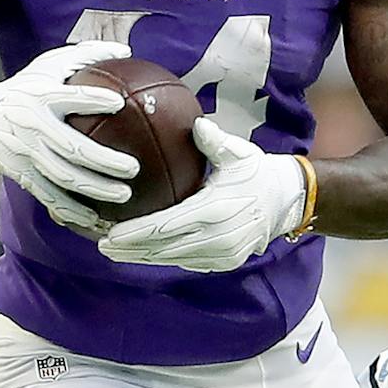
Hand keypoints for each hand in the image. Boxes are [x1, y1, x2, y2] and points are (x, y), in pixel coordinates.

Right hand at [0, 40, 138, 231]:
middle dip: (104, 161)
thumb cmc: (24, 87)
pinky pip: (50, 197)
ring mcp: (27, 154)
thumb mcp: (48, 64)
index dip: (92, 100)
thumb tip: (126, 48)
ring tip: (124, 195)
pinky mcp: (22, 175)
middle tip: (134, 169)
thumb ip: (85, 54)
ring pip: (64, 177)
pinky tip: (96, 220)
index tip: (119, 103)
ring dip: (95, 189)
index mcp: (42, 96)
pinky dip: (72, 210)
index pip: (69, 97)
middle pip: (72, 148)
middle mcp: (34, 126)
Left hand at [98, 119, 308, 271]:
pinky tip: (143, 253)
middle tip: (102, 246)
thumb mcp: (238, 152)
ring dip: (143, 257)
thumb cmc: (255, 171)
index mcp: (215, 210)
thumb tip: (197, 124)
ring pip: (173, 259)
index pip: (165, 226)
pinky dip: (164, 259)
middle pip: (163, 249)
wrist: (285, 201)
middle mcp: (218, 237)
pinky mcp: (225, 263)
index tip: (110, 234)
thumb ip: (214, 141)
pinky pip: (187, 263)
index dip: (135, 233)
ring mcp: (222, 254)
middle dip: (130, 250)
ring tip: (115, 252)